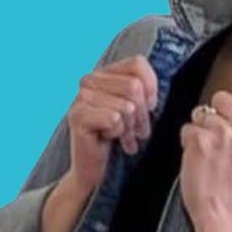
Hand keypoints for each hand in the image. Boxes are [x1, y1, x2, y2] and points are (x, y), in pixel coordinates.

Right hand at [63, 56, 160, 189]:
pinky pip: (114, 119)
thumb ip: (142, 89)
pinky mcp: (77, 116)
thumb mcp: (135, 108)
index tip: (148, 107)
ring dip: (129, 127)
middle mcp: (89, 80)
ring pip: (126, 106)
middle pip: (134, 86)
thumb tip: (153, 88)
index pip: (137, 63)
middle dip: (142, 114)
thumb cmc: (116, 137)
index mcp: (103, 73)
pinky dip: (117, 133)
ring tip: (123, 137)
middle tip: (137, 131)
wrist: (94, 167)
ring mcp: (81, 97)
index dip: (150, 88)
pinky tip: (108, 139)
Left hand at [179, 82, 231, 230]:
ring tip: (210, 152)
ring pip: (201, 113)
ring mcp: (224, 134)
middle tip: (219, 139)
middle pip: (222, 97)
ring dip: (200, 130)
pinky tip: (199, 159)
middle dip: (214, 115)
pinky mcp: (201, 142)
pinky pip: (187, 128)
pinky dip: (188, 143)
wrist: (223, 211)